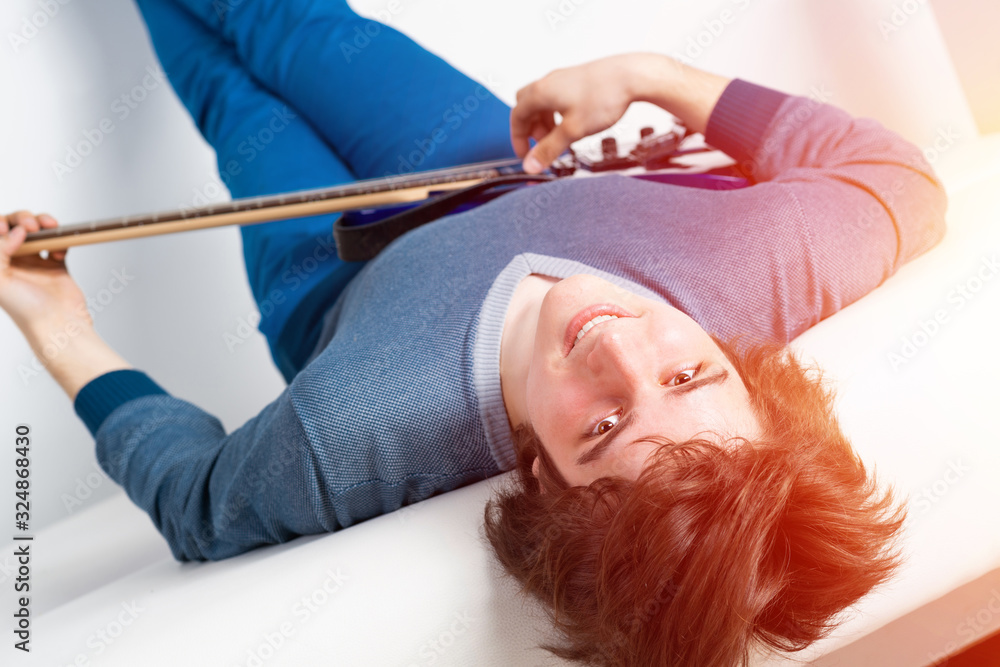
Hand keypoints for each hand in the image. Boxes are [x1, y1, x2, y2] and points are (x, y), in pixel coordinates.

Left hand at [0, 211, 90, 339]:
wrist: (58, 324)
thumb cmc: (26, 310)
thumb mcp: (0, 280)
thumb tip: (15, 231)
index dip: (0, 225)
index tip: (7, 226)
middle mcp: (13, 263)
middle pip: (14, 229)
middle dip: (23, 220)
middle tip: (31, 225)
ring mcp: (35, 263)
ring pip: (37, 233)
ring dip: (43, 225)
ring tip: (50, 227)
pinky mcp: (56, 266)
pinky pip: (58, 244)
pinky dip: (61, 241)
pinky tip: (60, 249)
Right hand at [510, 53, 730, 173]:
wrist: (632, 75)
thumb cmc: (604, 96)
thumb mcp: (572, 130)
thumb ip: (549, 149)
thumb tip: (531, 165)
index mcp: (541, 92)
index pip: (517, 116)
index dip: (518, 138)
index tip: (526, 155)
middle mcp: (549, 82)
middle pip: (527, 106)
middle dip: (530, 128)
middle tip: (542, 145)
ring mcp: (564, 78)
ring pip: (543, 101)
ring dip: (545, 122)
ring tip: (559, 138)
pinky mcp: (578, 79)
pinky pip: (558, 97)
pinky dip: (557, 113)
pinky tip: (573, 123)